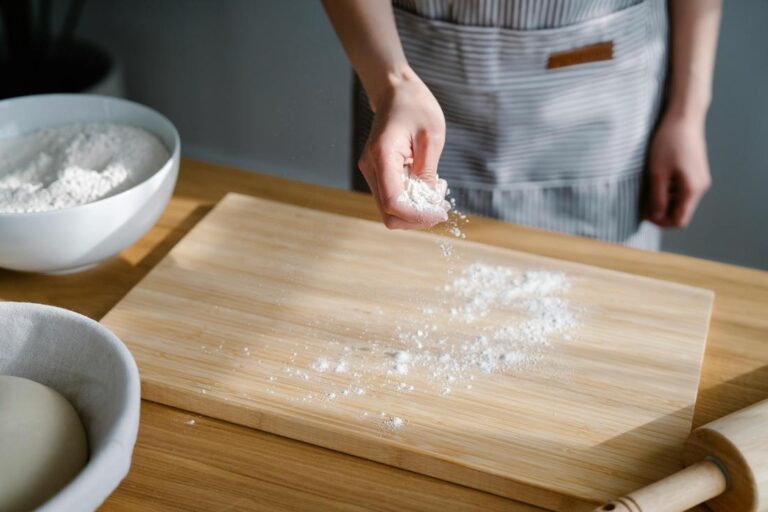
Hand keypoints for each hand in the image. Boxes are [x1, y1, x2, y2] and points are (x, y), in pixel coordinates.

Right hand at [358, 68, 448, 228]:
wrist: (395, 91)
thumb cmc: (414, 107)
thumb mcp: (431, 137)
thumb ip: (428, 173)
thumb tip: (429, 205)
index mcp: (382, 156)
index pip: (393, 202)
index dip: (418, 215)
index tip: (441, 211)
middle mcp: (371, 168)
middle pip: (390, 214)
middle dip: (419, 217)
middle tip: (442, 202)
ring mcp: (372, 173)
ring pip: (391, 211)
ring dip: (417, 210)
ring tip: (437, 190)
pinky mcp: (378, 174)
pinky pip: (393, 199)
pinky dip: (412, 201)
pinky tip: (427, 185)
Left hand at [646, 111, 711, 226]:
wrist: (684, 117)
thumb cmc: (669, 143)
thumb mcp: (657, 173)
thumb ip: (657, 198)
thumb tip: (656, 216)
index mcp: (692, 190)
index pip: (679, 221)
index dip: (660, 222)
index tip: (644, 214)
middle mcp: (701, 187)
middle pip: (681, 212)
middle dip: (661, 211)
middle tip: (643, 201)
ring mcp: (700, 179)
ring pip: (681, 201)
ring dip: (664, 199)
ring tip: (649, 187)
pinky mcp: (696, 171)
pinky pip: (682, 189)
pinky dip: (669, 190)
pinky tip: (657, 178)